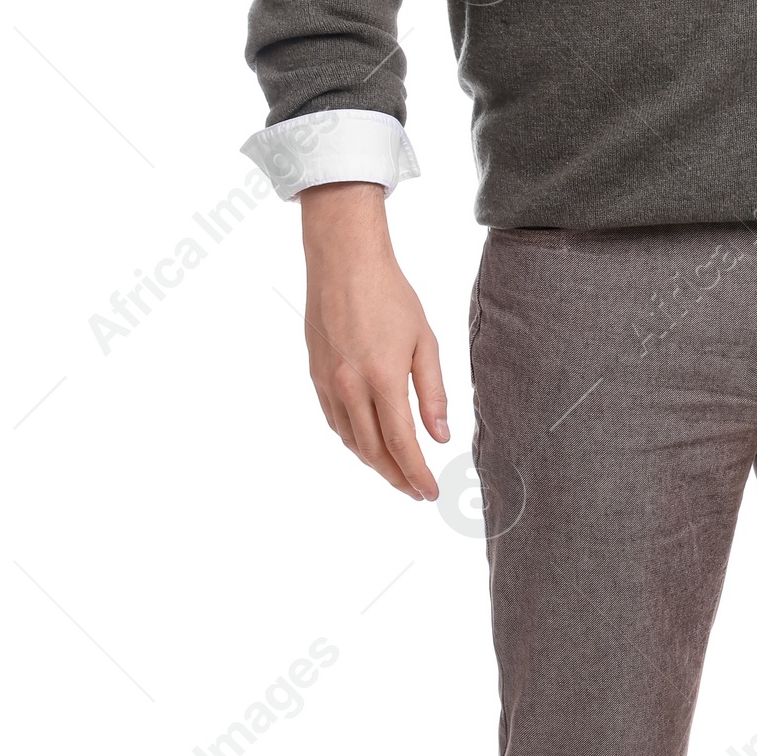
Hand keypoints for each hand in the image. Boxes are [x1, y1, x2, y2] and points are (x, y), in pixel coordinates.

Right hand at [299, 182, 448, 500]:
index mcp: (383, 378)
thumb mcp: (425, 341)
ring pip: (350, 440)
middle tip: (415, 491)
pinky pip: (334, 420)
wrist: (343, 262)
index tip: (429, 493)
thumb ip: (433, 393)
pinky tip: (368, 443)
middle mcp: (350, 386)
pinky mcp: (316, 374)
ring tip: (396, 473)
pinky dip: (353, 440)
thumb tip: (440, 437)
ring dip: (374, 463)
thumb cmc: (391, 296)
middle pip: (373, 451)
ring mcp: (328, 382)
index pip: (402, 443)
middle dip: (396, 477)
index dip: (416, 473)